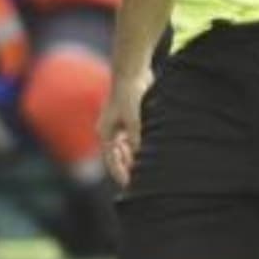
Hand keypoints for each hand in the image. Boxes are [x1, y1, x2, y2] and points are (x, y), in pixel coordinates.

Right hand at [100, 70, 151, 188]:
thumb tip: (142, 157)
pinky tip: (152, 150)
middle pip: (119, 156)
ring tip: (149, 168)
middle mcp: (110, 131)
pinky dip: (141, 145)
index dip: (121, 175)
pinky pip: (133, 138)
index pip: (111, 161)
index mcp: (106, 134)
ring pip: (127, 148)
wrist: (131, 71)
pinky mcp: (129, 118)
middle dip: (130, 167)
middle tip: (143, 180)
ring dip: (136, 157)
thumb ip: (138, 140)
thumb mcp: (135, 121)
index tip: (131, 187)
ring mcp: (119, 125)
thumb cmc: (129, 95)